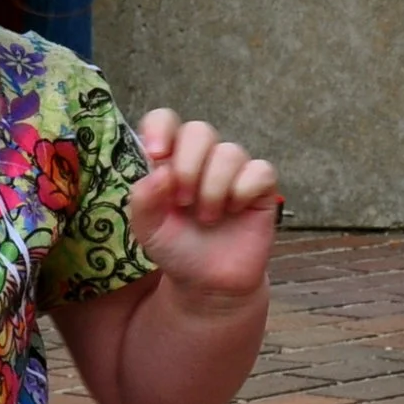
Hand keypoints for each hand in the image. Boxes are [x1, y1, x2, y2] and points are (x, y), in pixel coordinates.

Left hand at [129, 110, 278, 307]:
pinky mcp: (260, 186)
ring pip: (230, 151)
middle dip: (189, 167)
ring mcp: (233, 169)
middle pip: (199, 130)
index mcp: (170, 159)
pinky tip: (235, 211)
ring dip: (214, 188)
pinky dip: (244, 190)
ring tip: (207, 217)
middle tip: (183, 202)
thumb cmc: (177, 248)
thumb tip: (158, 171)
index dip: (161, 128)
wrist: (208, 282)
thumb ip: (143, 200)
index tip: (156, 155)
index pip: (165, 121)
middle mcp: (202, 158)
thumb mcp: (148, 229)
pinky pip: (260, 170)